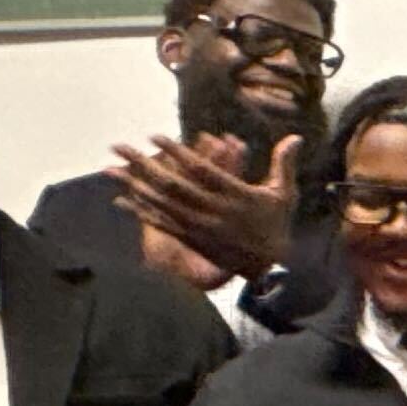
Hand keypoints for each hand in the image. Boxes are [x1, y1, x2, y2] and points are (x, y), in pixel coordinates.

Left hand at [108, 131, 300, 282]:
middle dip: (143, 163)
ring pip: (162, 204)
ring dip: (133, 185)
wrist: (269, 268)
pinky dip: (141, 212)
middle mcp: (214, 211)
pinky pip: (162, 224)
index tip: (156, 136)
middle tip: (119, 146)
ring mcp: (199, 226)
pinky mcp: (191, 239)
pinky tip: (120, 200)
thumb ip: (284, 164)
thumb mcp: (284, 195)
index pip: (203, 171)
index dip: (178, 154)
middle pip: (173, 185)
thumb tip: (295, 137)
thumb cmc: (276, 227)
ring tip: (110, 169)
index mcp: (236, 196)